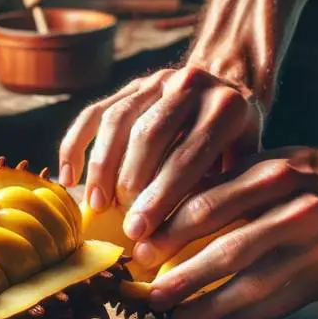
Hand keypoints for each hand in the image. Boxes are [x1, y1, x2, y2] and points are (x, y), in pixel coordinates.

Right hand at [58, 66, 263, 241]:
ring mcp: (157, 80)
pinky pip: (93, 113)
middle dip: (131, 184)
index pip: (188, 156)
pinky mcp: (131, 85)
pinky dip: (75, 145)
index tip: (141, 232)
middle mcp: (191, 84)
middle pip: (149, 135)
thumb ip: (225, 189)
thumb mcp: (247, 162)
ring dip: (102, 166)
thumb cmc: (238, 143)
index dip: (162, 196)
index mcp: (227, 108)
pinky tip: (70, 178)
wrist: (230, 86)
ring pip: (117, 121)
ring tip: (97, 205)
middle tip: (121, 224)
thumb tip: (192, 237)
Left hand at [142, 146, 317, 318]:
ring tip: (177, 316)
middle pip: (227, 250)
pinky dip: (243, 316)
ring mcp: (315, 248)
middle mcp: (296, 211)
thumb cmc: (307, 174)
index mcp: (273, 175)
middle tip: (150, 293)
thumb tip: (160, 211)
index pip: (207, 207)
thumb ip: (222, 184)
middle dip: (183, 276)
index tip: (139, 249)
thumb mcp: (267, 163)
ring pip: (252, 286)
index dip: (168, 232)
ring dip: (209, 306)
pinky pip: (277, 303)